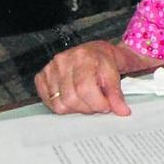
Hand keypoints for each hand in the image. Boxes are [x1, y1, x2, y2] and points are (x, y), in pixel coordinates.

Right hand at [34, 41, 148, 115]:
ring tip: (87, 100)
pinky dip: (63, 106)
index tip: (106, 106)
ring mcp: (50, 68)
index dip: (97, 103)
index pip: (85, 88)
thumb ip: (117, 94)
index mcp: (83, 57)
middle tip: (98, 103)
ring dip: (76, 108)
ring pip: (59, 104)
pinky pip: (49, 102)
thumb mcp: (117, 73)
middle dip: (88, 107)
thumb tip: (121, 111)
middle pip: (71, 99)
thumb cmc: (105, 60)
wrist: (96, 51)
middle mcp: (63, 61)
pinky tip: (74, 98)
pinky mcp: (41, 77)